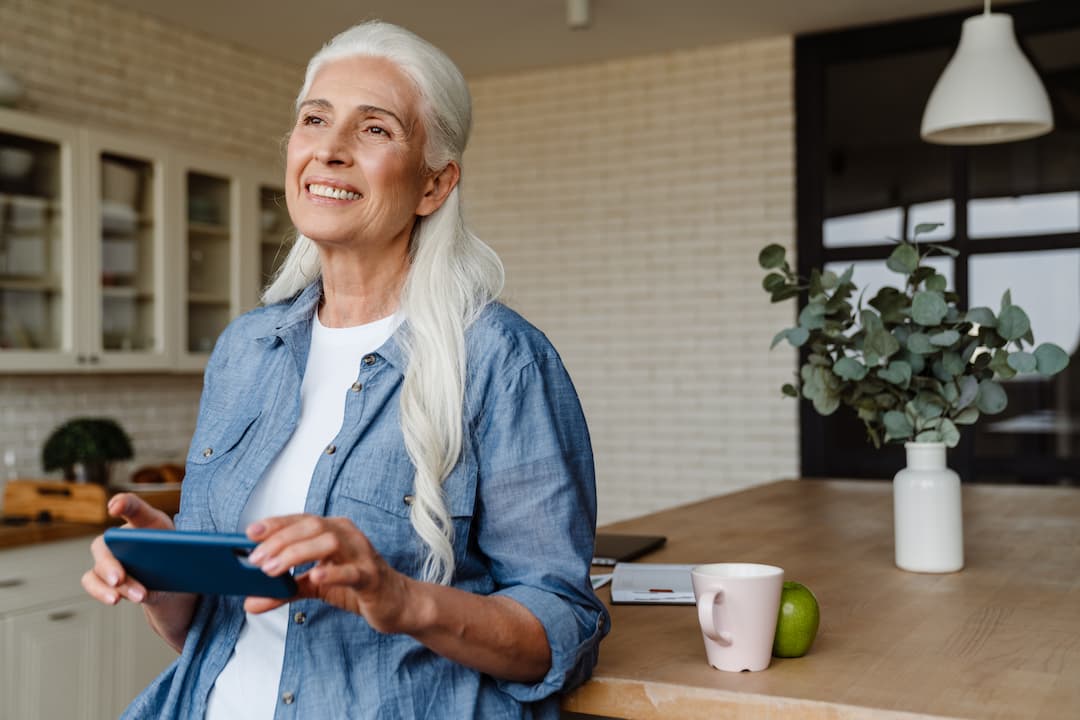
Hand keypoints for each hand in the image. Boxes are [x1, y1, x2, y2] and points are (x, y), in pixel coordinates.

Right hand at [81, 493, 173, 606]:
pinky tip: (115, 599)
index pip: (132, 507)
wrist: (171, 582)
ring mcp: (107, 557)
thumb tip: (193, 554)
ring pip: (99, 567)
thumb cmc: (176, 555)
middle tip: (119, 578)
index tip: (115, 507)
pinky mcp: (102, 577)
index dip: (123, 503)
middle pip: (106, 543)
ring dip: (117, 585)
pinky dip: (101, 592)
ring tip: (137, 596)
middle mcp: (119, 536)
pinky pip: (91, 582)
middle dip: (111, 563)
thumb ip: (183, 546)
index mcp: (144, 521)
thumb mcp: (184, 547)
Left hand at [243, 515, 415, 632]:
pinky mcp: (372, 576)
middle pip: (311, 526)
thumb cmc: (356, 587)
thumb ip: (285, 590)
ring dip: (297, 553)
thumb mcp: (316, 586)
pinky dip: (332, 573)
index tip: (249, 533)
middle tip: (256, 560)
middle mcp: (348, 535)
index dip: (275, 524)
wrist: (396, 604)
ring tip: (273, 570)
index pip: (301, 520)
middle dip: (280, 540)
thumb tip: (250, 602)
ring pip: (328, 542)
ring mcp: (362, 553)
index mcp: (334, 531)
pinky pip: (352, 570)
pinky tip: (315, 576)